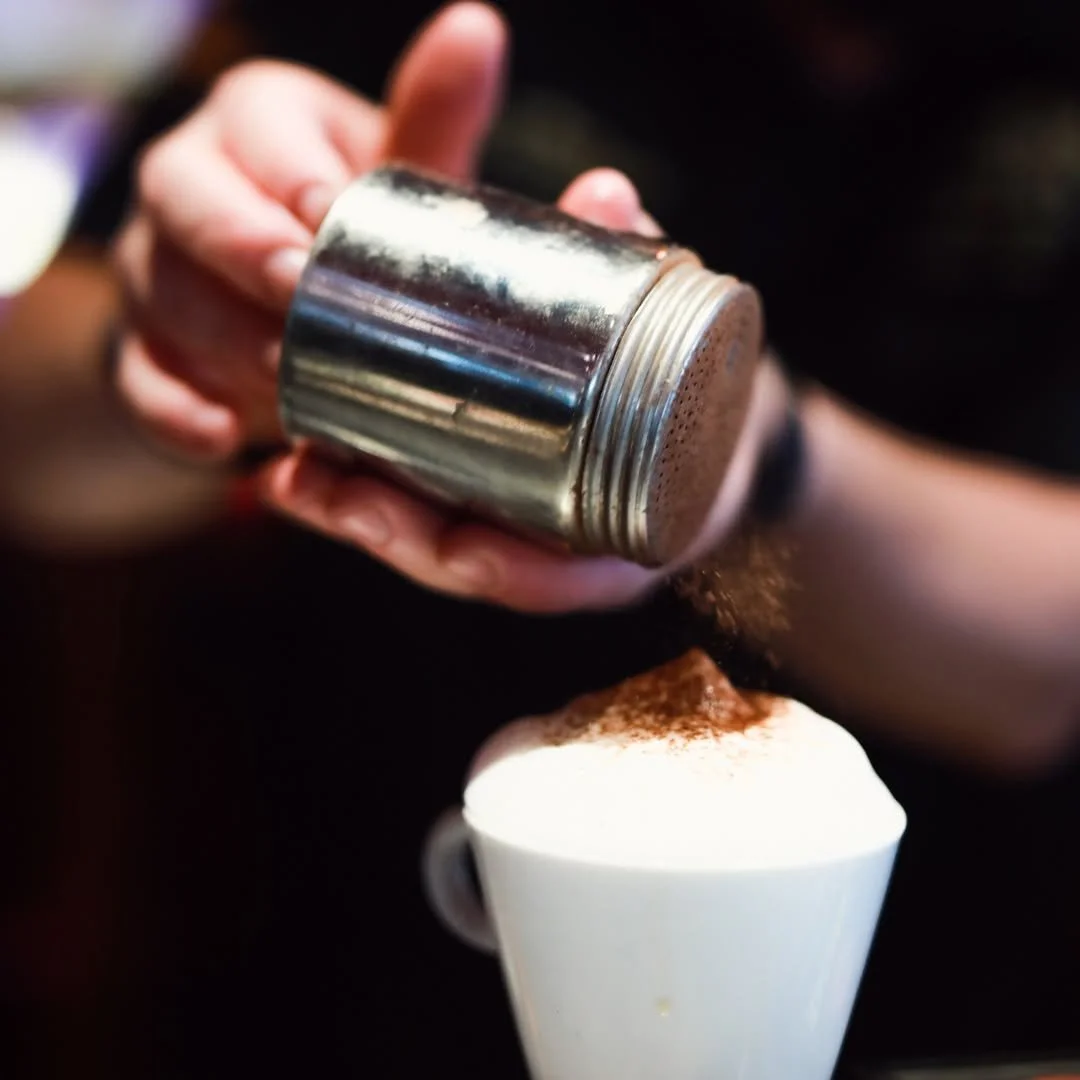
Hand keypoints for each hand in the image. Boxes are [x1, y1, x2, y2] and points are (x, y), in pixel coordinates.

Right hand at [112, 2, 506, 460]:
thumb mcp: (397, 175)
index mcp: (257, 124)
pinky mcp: (142, 351)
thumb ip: (434, 120)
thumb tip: (478, 30)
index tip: (328, 216)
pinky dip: (174, 411)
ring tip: (284, 384)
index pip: (252, 121)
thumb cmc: (354, 232)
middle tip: (296, 294)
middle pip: (182, 198)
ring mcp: (154, 271)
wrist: (282, 311)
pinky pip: (138, 380)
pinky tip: (218, 438)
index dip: (285, 170)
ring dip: (222, 340)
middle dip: (240, 248)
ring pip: (160, 292)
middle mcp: (189, 185)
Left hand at [259, 166, 790, 613]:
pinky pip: (427, 520)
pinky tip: (300, 475)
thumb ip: (646, 272)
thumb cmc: (709, 391)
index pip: (564, 581)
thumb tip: (603, 193)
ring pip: (435, 550)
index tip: (454, 546)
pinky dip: (367, 503)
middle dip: (396, 536)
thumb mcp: (693, 342)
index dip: (508, 571)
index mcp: (636, 541)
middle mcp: (574, 558)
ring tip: (292, 478)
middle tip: (323, 485)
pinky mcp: (495, 508)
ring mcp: (528, 538)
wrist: (719, 428)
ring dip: (359, 522)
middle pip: (474, 569)